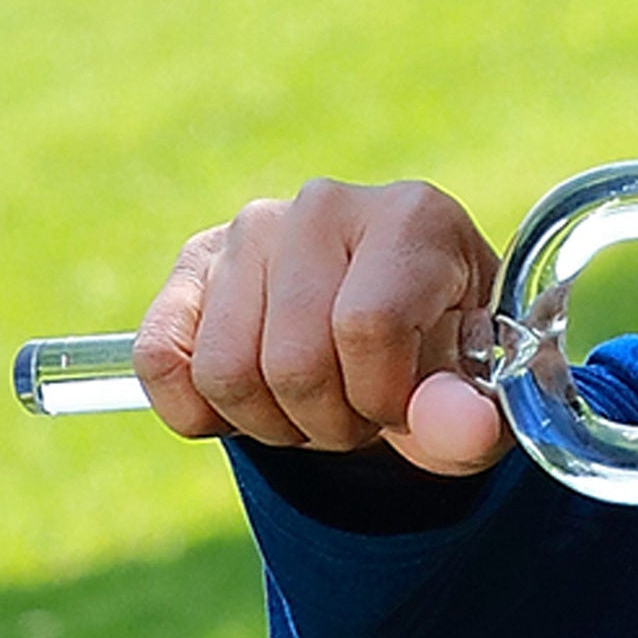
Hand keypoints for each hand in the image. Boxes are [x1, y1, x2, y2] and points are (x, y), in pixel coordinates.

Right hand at [132, 179, 509, 476]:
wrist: (399, 328)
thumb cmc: (445, 359)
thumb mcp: (477, 397)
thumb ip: (472, 419)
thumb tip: (460, 431)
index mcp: (412, 219)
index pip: (367, 325)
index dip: (381, 396)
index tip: (403, 403)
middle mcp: (325, 206)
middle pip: (292, 363)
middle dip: (328, 422)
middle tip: (358, 411)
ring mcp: (250, 231)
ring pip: (225, 373)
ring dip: (271, 423)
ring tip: (317, 399)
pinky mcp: (191, 264)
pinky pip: (161, 360)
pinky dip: (201, 411)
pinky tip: (254, 399)